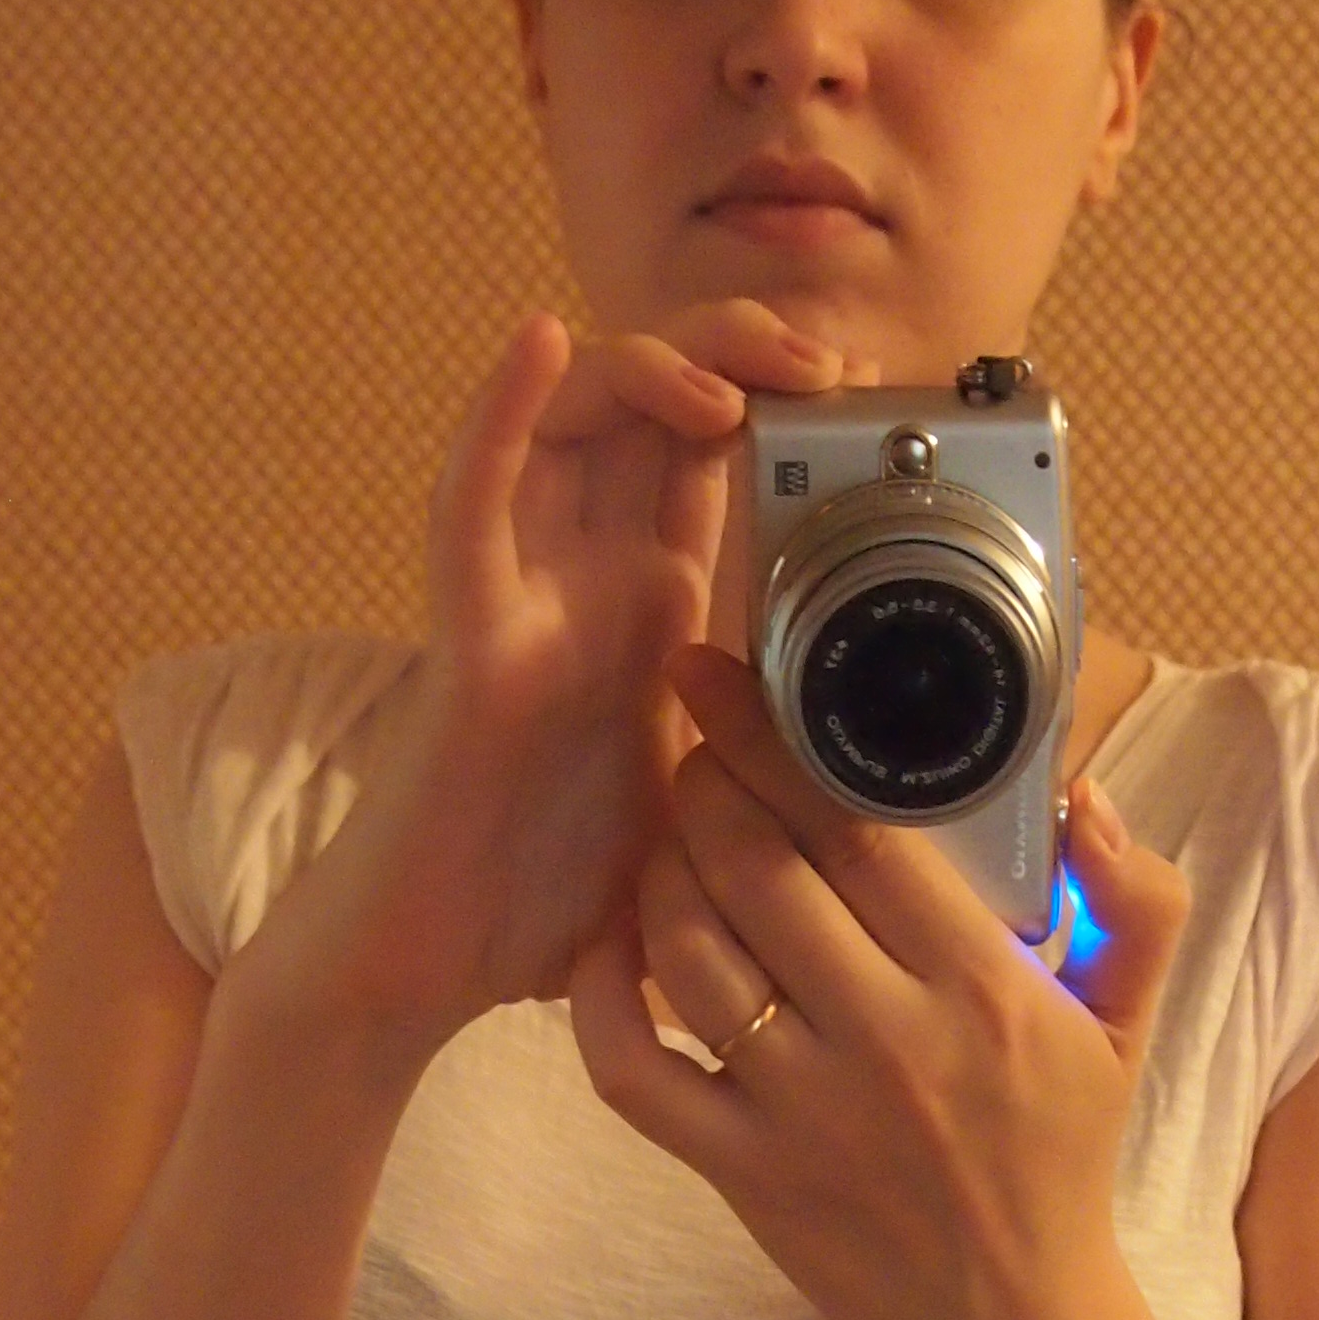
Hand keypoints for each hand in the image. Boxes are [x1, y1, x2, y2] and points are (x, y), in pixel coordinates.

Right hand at [241, 302, 867, 1055]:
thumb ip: (764, 768)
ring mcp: (521, 600)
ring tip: (723, 384)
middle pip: (645, 411)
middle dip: (733, 355)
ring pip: (565, 426)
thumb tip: (880, 785)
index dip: (770, 400)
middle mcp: (581, 584)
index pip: (702, 460)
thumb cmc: (546, 902)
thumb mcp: (701, 815)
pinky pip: (471, 507)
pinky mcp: (468, 643)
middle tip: (817, 363)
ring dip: (645, 372)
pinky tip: (538, 347)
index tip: (855, 394)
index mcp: (642, 614)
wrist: (438, 972)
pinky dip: (497, 417)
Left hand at [564, 644, 1191, 1319]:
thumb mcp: (1127, 1027)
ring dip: (658, 872)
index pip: (857, 829)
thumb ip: (1139, 903)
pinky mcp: (741, 1173)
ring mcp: (801, 1112)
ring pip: (689, 952)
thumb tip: (1087, 795)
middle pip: (757, 870)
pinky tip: (603, 949)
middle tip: (691, 745)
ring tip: (666, 837)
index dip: (774, 737)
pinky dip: (596, 1002)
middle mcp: (887, 1041)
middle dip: (703, 782)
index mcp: (981, 987)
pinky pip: (633, 1072)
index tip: (722, 675)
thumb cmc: (1060, 1161)